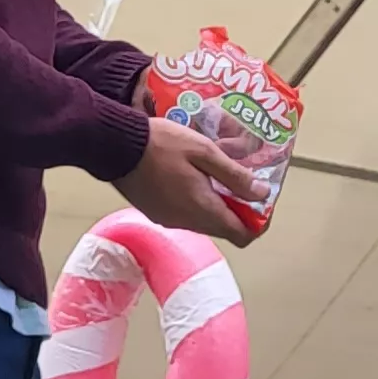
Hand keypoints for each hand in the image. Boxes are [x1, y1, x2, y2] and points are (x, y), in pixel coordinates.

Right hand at [117, 119, 259, 243]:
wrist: (115, 145)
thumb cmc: (161, 144)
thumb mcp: (204, 151)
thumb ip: (234, 175)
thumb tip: (262, 194)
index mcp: (203, 209)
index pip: (242, 235)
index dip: (257, 222)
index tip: (260, 201)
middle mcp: (187, 222)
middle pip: (224, 229)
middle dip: (237, 210)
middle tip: (239, 180)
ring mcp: (168, 220)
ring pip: (204, 222)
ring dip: (216, 205)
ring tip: (215, 174)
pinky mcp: (155, 214)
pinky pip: (185, 216)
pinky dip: (196, 203)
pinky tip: (191, 177)